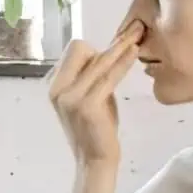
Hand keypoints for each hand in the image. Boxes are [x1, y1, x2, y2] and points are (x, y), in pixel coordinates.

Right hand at [47, 20, 144, 167]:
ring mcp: (69, 97)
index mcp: (53, 85)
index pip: (73, 51)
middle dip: (108, 44)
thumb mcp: (90, 97)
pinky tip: (134, 52)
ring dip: (120, 46)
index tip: (118, 47)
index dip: (96, 50)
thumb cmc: (97, 129)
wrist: (95, 160)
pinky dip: (123, 62)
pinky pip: (108, 76)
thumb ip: (92, 77)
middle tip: (135, 32)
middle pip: (80, 48)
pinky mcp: (86, 105)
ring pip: (98, 60)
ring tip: (139, 33)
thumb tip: (107, 51)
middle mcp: (56, 89)